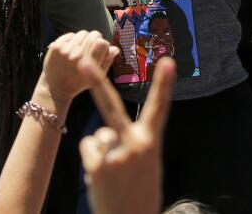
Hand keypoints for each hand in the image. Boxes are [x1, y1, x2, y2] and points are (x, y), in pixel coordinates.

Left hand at [36, 30, 119, 108]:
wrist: (55, 87)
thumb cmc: (78, 83)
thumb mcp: (96, 78)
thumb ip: (107, 62)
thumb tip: (115, 48)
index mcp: (90, 64)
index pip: (102, 42)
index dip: (102, 44)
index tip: (99, 48)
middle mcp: (78, 55)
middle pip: (93, 34)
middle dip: (94, 40)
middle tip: (89, 49)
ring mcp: (66, 50)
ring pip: (82, 33)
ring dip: (83, 39)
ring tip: (80, 49)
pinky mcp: (56, 46)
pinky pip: (70, 34)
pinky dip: (72, 40)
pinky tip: (70, 49)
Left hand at [80, 55, 174, 213]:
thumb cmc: (139, 192)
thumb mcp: (144, 164)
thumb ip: (129, 144)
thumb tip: (103, 133)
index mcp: (151, 143)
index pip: (159, 108)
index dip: (164, 84)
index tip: (168, 62)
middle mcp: (133, 145)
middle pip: (110, 105)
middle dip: (95, 80)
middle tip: (83, 60)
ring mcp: (114, 154)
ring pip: (99, 135)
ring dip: (102, 150)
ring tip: (113, 174)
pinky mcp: (96, 166)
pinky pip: (88, 148)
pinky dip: (93, 160)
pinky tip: (102, 179)